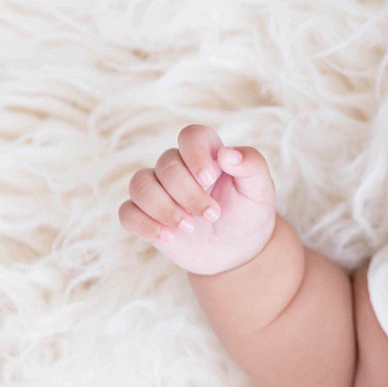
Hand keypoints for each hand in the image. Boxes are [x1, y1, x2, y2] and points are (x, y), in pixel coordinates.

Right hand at [119, 123, 277, 276]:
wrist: (238, 251)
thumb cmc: (249, 214)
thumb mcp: (260, 191)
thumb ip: (251, 166)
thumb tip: (227, 154)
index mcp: (206, 155)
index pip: (190, 136)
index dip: (195, 154)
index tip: (210, 179)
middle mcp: (178, 168)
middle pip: (166, 165)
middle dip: (188, 193)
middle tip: (213, 216)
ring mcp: (158, 191)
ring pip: (140, 185)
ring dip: (163, 208)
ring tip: (190, 228)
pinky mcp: (145, 215)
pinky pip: (127, 212)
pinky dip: (144, 224)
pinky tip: (168, 238)